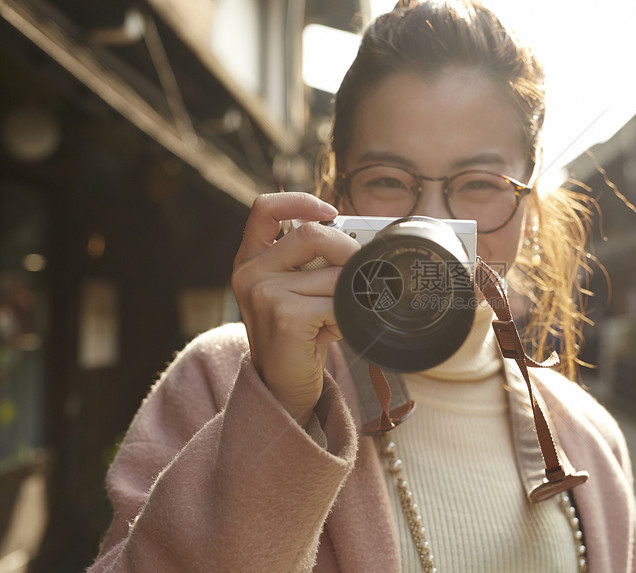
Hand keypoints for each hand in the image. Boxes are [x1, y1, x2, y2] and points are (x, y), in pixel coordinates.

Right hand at [231, 193, 359, 424]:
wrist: (282, 388)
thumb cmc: (299, 338)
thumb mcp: (297, 292)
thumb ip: (313, 263)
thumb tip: (360, 239)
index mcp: (251, 260)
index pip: (264, 208)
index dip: (299, 201)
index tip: (330, 212)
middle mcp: (250, 271)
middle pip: (312, 234)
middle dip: (349, 252)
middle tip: (366, 274)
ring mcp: (262, 292)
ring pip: (333, 274)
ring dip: (351, 296)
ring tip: (340, 318)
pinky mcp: (283, 314)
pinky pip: (337, 302)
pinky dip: (348, 317)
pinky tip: (335, 332)